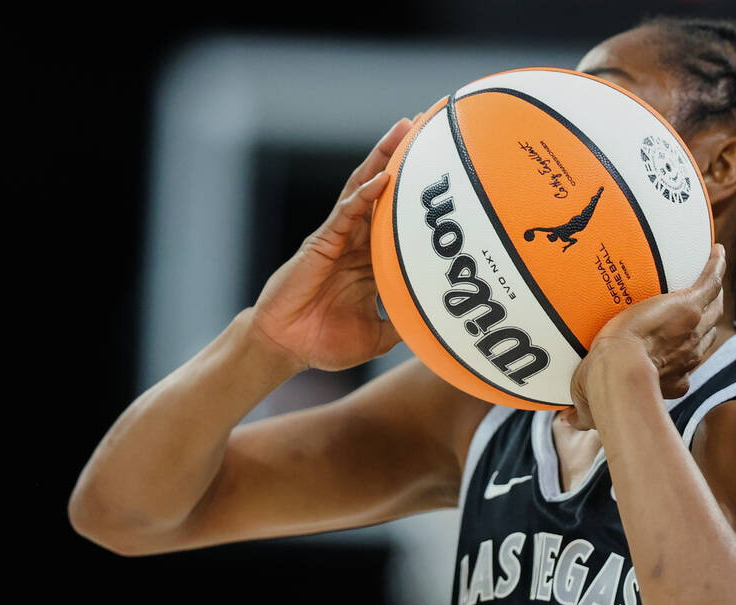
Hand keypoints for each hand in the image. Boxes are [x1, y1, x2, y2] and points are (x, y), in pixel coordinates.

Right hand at [248, 114, 422, 372]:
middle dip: (404, 157)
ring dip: (385, 158)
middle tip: (428, 124)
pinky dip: (365, 194)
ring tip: (405, 128)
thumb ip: (404, 321)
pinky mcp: (322, 242)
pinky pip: (346, 213)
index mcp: (373, 261)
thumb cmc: (325, 342)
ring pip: (365, 189)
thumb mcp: (378, 335)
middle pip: (385, 191)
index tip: (447, 174)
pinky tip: (383, 177)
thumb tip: (439, 324)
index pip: (401, 221)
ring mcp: (340, 238)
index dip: (420, 197)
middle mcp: (359, 243)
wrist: (288, 349)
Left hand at [561, 243, 726, 429]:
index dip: (683, 356)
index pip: (684, 364)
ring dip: (713, 295)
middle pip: (705, 334)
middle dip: (704, 323)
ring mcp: (692, 330)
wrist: (618, 371)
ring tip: (710, 278)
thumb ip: (582, 414)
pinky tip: (715, 250)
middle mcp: (688, 355)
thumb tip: (570, 422)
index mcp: (672, 378)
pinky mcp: (689, 305)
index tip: (675, 349)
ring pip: (712, 309)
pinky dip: (714, 266)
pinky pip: (709, 282)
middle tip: (700, 306)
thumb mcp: (590, 404)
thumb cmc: (603, 390)